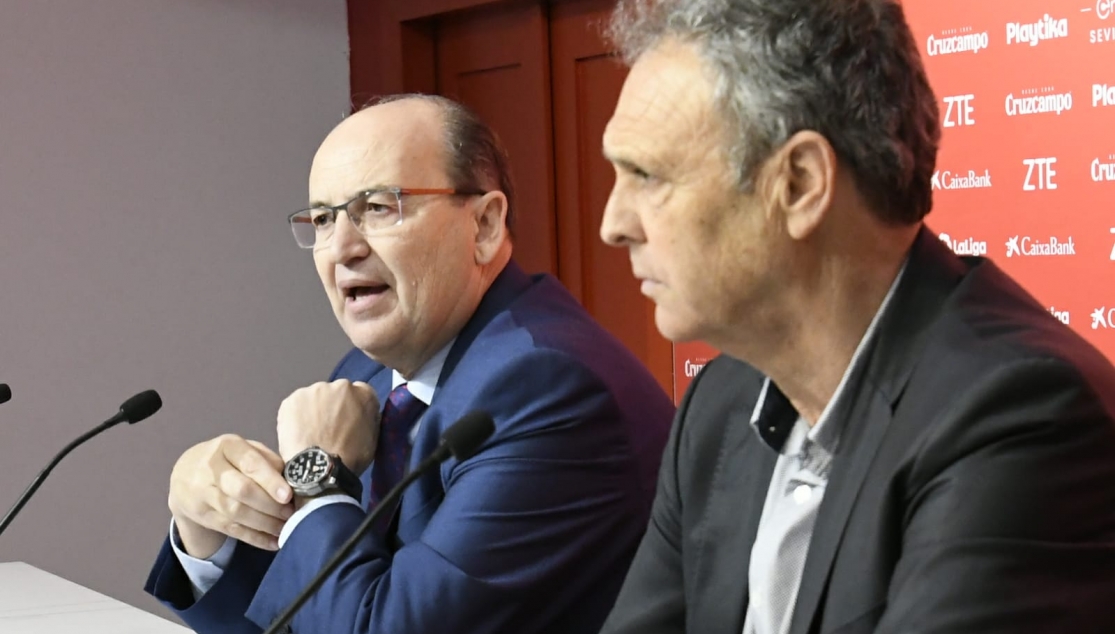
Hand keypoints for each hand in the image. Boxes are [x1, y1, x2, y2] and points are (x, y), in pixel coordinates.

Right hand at [168, 435, 293, 557]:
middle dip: (269, 505)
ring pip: (236, 513)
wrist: (184, 475)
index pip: (250, 463)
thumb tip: (292, 481)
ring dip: (264, 524)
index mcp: (228, 446)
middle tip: (290, 513)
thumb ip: (268, 460)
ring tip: (286, 528)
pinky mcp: (202, 515)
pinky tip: (273, 542)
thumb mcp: (246, 450)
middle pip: (241, 490)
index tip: (288, 495)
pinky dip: (254, 538)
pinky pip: (231, 529)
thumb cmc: (228, 460)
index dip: (270, 480)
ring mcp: (203, 494)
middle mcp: (211, 469)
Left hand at [276, 380, 378, 475]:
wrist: (320, 469)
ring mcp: (315, 391)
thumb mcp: (373, 438)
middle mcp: (341, 386)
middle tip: (328, 429)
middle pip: (335, 393)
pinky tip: (298, 434)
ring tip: (311, 434)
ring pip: (314, 398)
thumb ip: (368, 418)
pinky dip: (295, 417)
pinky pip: (295, 406)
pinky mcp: (293, 399)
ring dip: (313, 411)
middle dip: (332, 407)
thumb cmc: (350, 459)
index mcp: (364, 394)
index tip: (346, 419)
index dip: (351, 407)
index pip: (360, 392)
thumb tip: (360, 414)